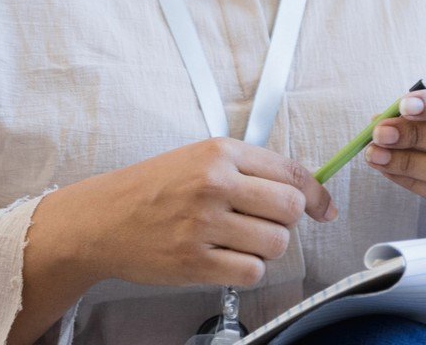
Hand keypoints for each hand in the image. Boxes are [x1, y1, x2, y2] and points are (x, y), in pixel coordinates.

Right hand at [34, 137, 336, 290]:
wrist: (102, 219)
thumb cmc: (150, 189)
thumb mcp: (197, 159)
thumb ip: (247, 169)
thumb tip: (304, 192)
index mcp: (218, 153)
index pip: (290, 172)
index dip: (316, 194)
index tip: (323, 208)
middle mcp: (214, 184)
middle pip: (290, 209)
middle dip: (285, 222)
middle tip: (262, 223)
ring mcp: (204, 224)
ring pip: (275, 243)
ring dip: (264, 248)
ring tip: (235, 240)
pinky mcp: (195, 261)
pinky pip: (251, 272)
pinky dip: (245, 270)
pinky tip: (223, 258)